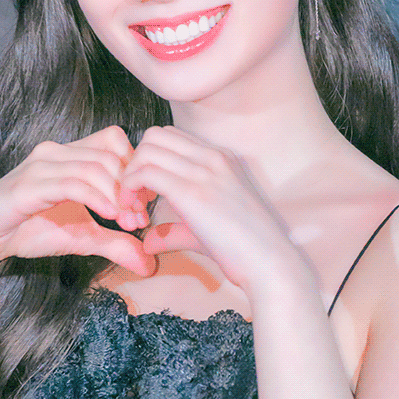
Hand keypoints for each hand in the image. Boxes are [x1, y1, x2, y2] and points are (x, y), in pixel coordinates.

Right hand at [0, 126, 156, 276]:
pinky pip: (72, 183)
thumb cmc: (28, 230)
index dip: (136, 170)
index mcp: (69, 155)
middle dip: (132, 187)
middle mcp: (56, 152)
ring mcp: (40, 166)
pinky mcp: (28, 186)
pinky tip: (108, 218)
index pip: (116, 141)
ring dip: (118, 196)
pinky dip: (97, 199)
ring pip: (95, 166)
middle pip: (111, 153)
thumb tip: (150, 264)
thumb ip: (116, 244)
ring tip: (126, 222)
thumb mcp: (82, 238)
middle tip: (138, 220)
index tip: (143, 206)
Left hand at [117, 125, 298, 296]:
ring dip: (129, 176)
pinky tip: (135, 211)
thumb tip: (148, 243)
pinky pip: (144, 172)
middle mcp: (212, 157)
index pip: (170, 137)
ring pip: (146, 150)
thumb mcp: (207, 231)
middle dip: (135, 162)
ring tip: (133, 207)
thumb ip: (175, 231)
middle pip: (154, 136)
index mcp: (220, 159)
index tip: (145, 192)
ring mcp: (203, 171)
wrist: (269, 263)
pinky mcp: (192, 191)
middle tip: (135, 197)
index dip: (149, 161)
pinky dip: (129, 188)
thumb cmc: (245, 251)